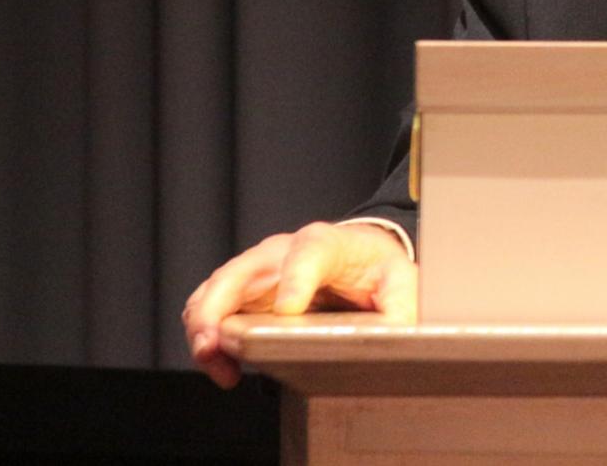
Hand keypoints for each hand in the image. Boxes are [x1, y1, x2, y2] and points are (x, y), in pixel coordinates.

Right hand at [182, 221, 418, 387]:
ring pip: (215, 291)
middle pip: (239, 270)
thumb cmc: (375, 265)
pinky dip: (207, 337)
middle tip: (217, 344)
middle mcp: (282, 251)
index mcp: (327, 244)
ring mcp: (258, 270)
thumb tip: (398, 335)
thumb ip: (402, 304)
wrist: (359, 255)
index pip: (308, 252)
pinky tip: (222, 363)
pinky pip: (210, 308)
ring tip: (215, 362)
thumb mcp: (400, 280)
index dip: (295, 279)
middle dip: (219, 306)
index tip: (288, 311)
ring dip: (204, 326)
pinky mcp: (243, 292)